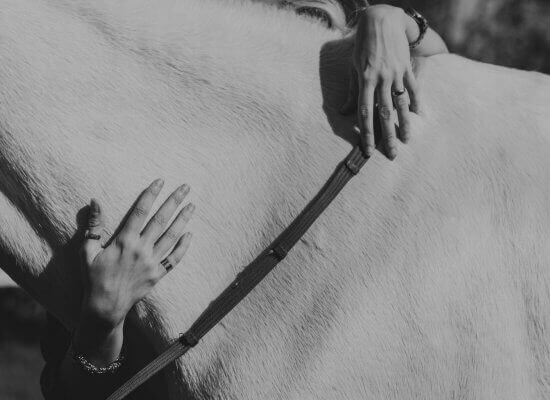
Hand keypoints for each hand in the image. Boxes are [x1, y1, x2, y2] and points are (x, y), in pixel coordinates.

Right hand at [80, 179, 193, 329]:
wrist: (104, 307)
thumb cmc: (93, 277)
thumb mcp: (87, 250)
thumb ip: (93, 225)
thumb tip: (95, 200)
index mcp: (124, 241)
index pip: (140, 212)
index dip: (151, 195)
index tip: (160, 181)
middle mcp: (141, 249)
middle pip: (161, 220)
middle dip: (174, 201)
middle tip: (186, 187)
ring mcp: (151, 262)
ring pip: (171, 237)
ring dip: (183, 220)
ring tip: (192, 206)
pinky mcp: (158, 275)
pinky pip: (174, 259)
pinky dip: (183, 247)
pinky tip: (190, 234)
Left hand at [340, 5, 420, 158]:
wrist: (381, 20)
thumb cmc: (362, 45)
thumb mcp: (352, 67)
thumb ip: (352, 91)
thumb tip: (343, 112)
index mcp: (365, 80)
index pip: (364, 112)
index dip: (367, 133)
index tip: (368, 150)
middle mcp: (381, 79)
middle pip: (384, 113)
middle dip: (387, 135)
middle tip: (392, 154)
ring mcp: (396, 73)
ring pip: (401, 103)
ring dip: (404, 124)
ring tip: (406, 140)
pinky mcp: (407, 67)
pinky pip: (414, 87)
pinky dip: (416, 101)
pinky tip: (419, 115)